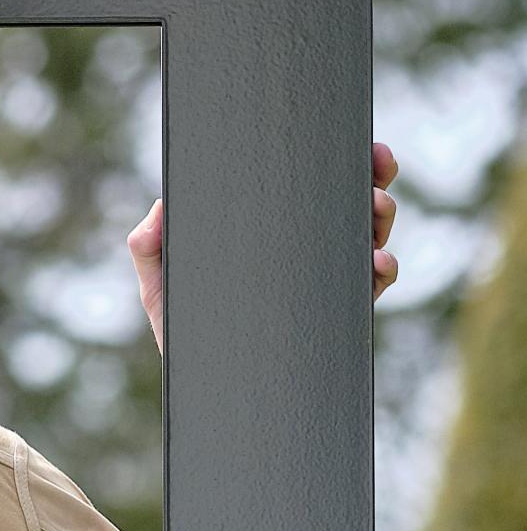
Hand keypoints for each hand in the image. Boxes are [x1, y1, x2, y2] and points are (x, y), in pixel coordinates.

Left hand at [127, 141, 400, 355]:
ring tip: (376, 210)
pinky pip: (369, 288)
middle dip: (373, 181)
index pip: (309, 190)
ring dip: (380, 220)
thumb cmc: (183, 330)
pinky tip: (377, 262)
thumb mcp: (161, 284)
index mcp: (270, 233)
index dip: (336, 162)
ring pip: (368, 240)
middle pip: (351, 207)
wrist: (204, 387)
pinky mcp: (336, 315)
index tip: (352, 143)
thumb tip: (160, 207)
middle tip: (377, 165)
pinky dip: (381, 271)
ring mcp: (323, 282)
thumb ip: (150, 247)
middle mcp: (304, 253)